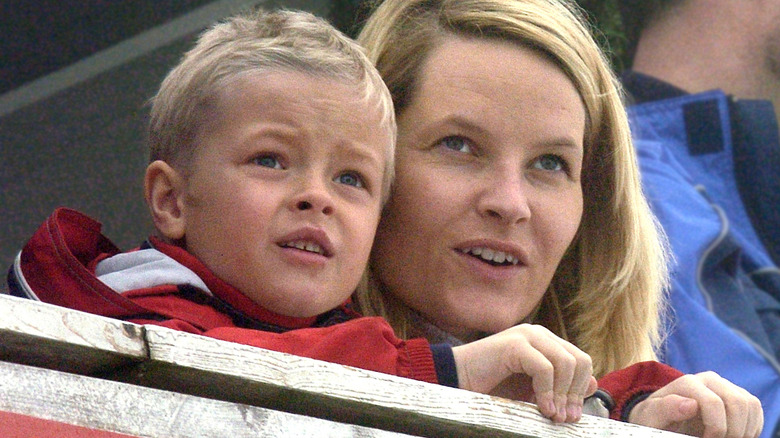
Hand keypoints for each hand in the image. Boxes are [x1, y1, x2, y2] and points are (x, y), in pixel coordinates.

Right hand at [451, 324, 596, 422]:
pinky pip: (545, 368)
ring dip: (562, 394)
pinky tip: (540, 407)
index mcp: (545, 342)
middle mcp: (539, 334)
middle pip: (579, 361)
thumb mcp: (533, 391)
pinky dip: (547, 392)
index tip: (571, 416)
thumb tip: (593, 384)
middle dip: (575, 393)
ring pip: (566, 363)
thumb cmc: (492, 387)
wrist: (457, 380)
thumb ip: (560, 386)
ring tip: (552, 415)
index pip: (581, 361)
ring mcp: (527, 335)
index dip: (581, 389)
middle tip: (564, 418)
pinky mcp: (515, 344)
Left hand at [628, 371, 762, 437]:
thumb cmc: (655, 419)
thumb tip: (690, 404)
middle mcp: (708, 379)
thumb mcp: (651, 417)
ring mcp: (724, 386)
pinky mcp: (736, 395)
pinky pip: (755, 409)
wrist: (662, 418)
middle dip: (732, 430)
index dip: (716, 429)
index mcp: (688, 383)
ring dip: (744, 429)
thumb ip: (664, 409)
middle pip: (737, 403)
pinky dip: (750, 427)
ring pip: (750, 405)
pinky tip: (734, 436)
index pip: (714, 403)